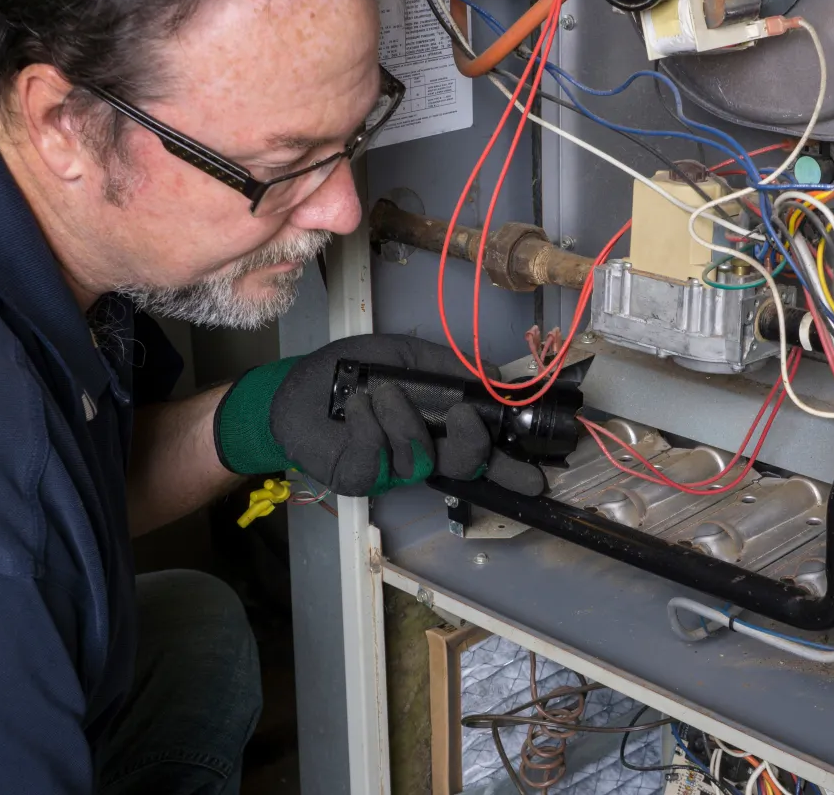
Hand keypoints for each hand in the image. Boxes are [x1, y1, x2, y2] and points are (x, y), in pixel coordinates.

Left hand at [214, 334, 545, 497]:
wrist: (296, 387)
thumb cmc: (352, 371)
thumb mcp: (405, 355)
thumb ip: (449, 365)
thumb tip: (496, 373)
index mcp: (439, 429)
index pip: (482, 454)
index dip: (510, 468)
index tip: (536, 475)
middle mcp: (421, 454)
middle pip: (463, 466)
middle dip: (471, 445)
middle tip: (464, 417)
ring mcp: (390, 471)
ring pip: (419, 459)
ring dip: (403, 419)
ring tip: (381, 392)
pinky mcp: (358, 477)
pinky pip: (376, 459)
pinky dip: (368, 426)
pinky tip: (357, 407)